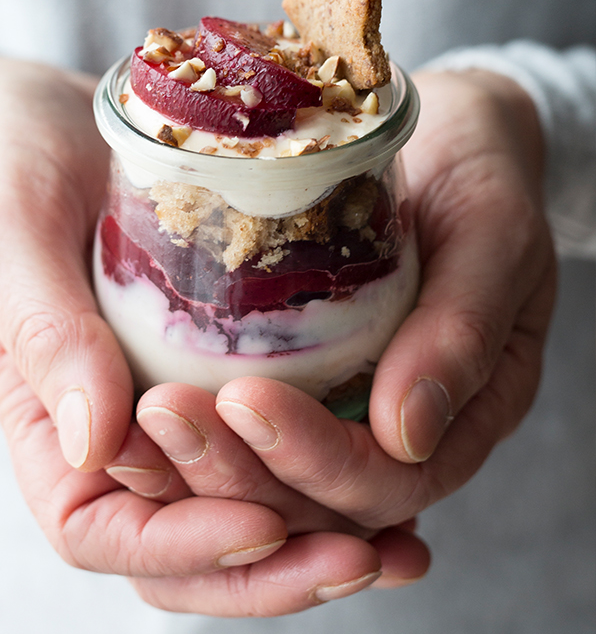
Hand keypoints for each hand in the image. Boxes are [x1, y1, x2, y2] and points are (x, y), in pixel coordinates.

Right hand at [0, 54, 427, 614]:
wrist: (34, 109)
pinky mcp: (218, 360)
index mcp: (48, 423)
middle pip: (186, 545)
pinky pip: (271, 436)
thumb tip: (100, 447)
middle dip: (272, 569)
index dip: (183, 546)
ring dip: (316, 535)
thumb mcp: (6, 229)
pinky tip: (395, 462)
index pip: (103, 532)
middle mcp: (112, 429)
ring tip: (402, 543)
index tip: (262, 523)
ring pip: (240, 503)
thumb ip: (41, 331)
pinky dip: (329, 467)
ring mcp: (168, 398)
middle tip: (365, 553)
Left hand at [135, 69, 555, 562]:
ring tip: (144, 416)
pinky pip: (256, 429)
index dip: (320, 461)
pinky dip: (205, 432)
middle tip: (165, 414)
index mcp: (469, 410)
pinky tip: (142, 405)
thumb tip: (404, 433)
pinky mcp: (309, 375)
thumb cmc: (481, 167)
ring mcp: (354, 404)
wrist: (448, 131)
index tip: (246, 400)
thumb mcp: (492, 229)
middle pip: (325, 501)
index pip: (394, 481)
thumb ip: (463, 327)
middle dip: (243, 471)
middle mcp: (408, 426)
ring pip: (280, 482)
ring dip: (210, 464)